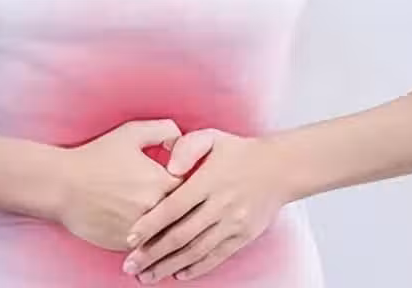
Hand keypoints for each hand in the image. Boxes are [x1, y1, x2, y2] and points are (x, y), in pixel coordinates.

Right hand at [54, 119, 184, 251]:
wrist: (61, 185)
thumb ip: (164, 130)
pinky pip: (150, 247)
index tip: (186, 183)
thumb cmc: (96, 157)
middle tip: (184, 205)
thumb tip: (182, 140)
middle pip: (184, 214)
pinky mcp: (126, 245)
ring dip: (171, 229)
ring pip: (169, 234)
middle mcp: (154, 208)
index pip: (194, 188)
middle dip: (185, 209)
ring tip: (172, 223)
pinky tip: (153, 235)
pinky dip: (153, 241)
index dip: (192, 186)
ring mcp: (141, 230)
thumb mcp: (131, 133)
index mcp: (161, 181)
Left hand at [120, 128, 291, 283]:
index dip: (150, 224)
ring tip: (149, 275)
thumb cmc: (239, 152)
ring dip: (170, 265)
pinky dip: (197, 268)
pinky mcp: (243, 236)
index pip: (173, 207)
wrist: (280, 168)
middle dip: (153, 253)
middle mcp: (220, 205)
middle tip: (130, 265)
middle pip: (181, 235)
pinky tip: (179, 274)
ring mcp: (233, 223)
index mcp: (208, 181)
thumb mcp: (212, 138)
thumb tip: (169, 166)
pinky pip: (217, 256)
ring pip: (196, 251)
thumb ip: (186, 146)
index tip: (130, 238)